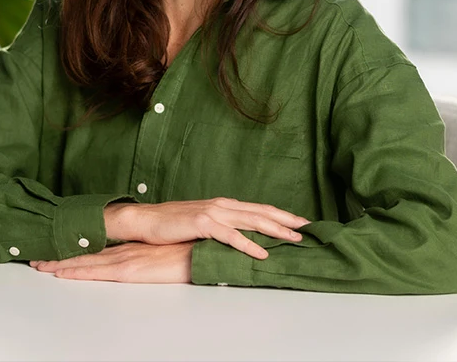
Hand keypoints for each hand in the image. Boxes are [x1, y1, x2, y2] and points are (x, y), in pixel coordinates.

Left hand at [30, 241, 193, 282]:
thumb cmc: (190, 252)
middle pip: (86, 253)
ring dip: (61, 263)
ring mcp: (124, 259)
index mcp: (134, 247)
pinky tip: (60, 273)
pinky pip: (95, 271)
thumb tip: (150, 259)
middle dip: (61, 256)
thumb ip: (155, 256)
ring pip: (85, 261)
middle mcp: (124, 250)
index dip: (78, 248)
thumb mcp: (168, 255)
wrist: (201, 250)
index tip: (59, 248)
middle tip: (37, 257)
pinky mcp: (127, 270)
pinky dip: (75, 270)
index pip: (100, 247)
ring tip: (39, 265)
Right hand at [105, 197, 309, 259]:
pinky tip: (261, 252)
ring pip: (251, 221)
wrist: (147, 220)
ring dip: (275, 230)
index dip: (281, 214)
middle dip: (286, 220)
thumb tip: (242, 236)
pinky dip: (248, 244)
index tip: (301, 222)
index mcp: (223, 205)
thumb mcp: (202, 223)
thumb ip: (222, 226)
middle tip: (309, 228)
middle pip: (261, 212)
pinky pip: (230, 236)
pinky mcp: (202, 224)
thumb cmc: (173, 224)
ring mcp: (213, 213)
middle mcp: (222, 205)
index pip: (258, 208)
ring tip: (294, 239)